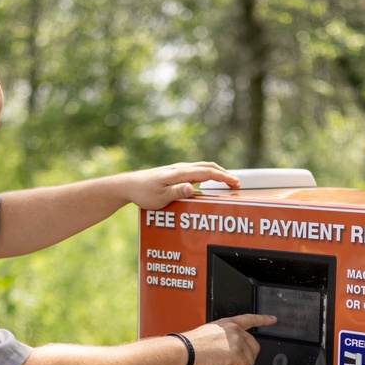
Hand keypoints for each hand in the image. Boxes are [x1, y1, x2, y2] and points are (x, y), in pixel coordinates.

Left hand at [125, 162, 239, 209]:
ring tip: (226, 180)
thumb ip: (177, 192)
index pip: (207, 173)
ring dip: (216, 172)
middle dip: (224, 174)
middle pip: (208, 167)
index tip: (235, 183)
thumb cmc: (143, 193)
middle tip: (236, 183)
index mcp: (179, 173)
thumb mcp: (160, 197)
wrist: (128, 185)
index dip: (223, 178)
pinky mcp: (174, 172)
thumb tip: (192, 188)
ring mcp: (177, 169)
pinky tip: (208, 180)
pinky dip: (207, 173)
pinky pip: (195, 170)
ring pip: (202, 167)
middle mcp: (180, 168)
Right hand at [182, 314, 276, 364]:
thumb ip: (225, 337)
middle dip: (244, 358)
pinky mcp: (236, 353)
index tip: (272, 320)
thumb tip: (231, 350)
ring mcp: (237, 341)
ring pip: (250, 360)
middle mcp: (235, 330)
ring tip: (221, 362)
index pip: (250, 319)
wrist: (185, 351)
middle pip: (254, 347)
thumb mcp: (210, 334)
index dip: (263, 320)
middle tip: (228, 361)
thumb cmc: (192, 346)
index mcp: (228, 324)